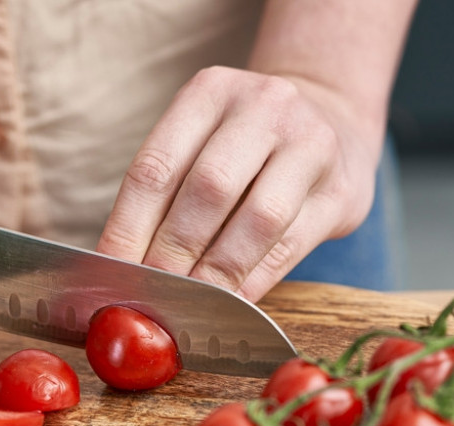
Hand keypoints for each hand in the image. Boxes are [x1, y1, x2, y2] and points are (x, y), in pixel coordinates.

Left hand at [96, 66, 379, 302]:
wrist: (334, 121)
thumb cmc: (246, 148)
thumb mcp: (205, 141)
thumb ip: (168, 192)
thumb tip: (123, 267)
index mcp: (211, 91)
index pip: (157, 167)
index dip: (128, 227)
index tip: (112, 273)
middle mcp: (264, 106)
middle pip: (207, 190)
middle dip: (172, 253)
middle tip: (149, 297)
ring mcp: (311, 144)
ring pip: (256, 219)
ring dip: (215, 273)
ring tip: (188, 306)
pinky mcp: (341, 191)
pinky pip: (290, 245)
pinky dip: (254, 281)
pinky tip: (230, 305)